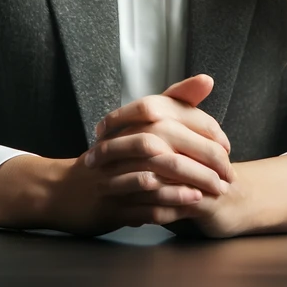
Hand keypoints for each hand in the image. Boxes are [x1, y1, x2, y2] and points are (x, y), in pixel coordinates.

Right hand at [0, 75, 234, 233]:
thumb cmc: (110, 158)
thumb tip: (207, 79)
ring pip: (150, 174)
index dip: (202, 129)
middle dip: (199, 160)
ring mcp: (109, 175)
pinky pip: (139, 204)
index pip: (168, 114)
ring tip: (211, 191)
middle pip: (161, 143)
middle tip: (226, 174)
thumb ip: (174, 102)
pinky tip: (188, 206)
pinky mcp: (106, 203)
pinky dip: (167, 204)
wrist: (61, 191)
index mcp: (126, 122)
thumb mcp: (138, 126)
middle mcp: (116, 144)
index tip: (225, 145)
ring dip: (186, 183)